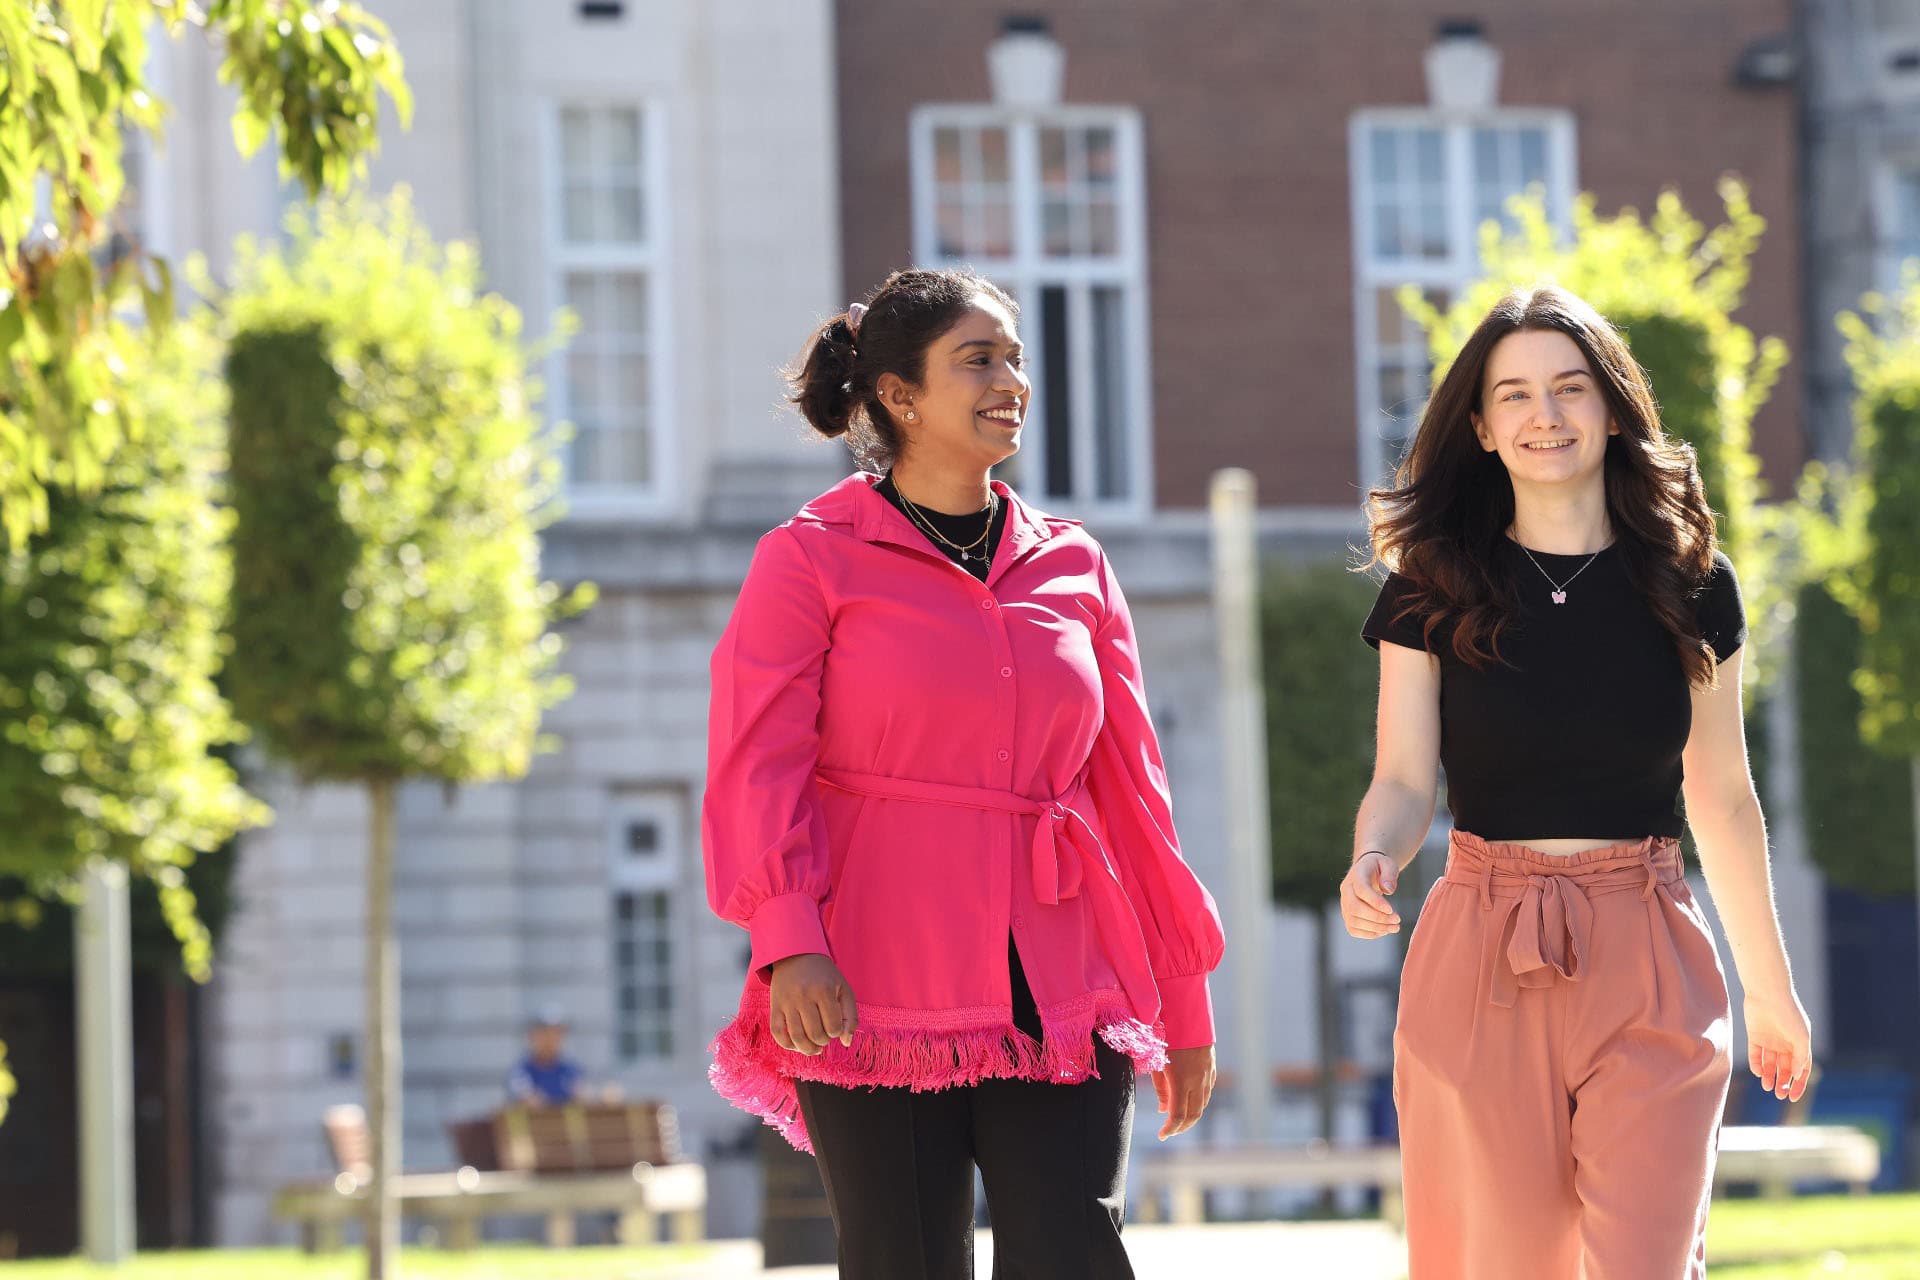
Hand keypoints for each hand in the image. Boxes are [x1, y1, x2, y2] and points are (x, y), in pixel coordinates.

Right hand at [768, 952, 857, 1054]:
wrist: (795, 955)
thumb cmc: (824, 975)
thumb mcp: (843, 988)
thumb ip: (850, 1015)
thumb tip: (846, 1042)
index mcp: (824, 990)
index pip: (834, 1027)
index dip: (837, 1032)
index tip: (835, 1026)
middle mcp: (804, 996)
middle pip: (816, 1035)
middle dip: (824, 1041)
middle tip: (825, 1036)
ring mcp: (787, 1002)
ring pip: (797, 1038)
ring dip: (808, 1049)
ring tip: (815, 1047)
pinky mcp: (775, 1006)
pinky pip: (778, 1033)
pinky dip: (788, 1045)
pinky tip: (797, 1045)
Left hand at [1150, 1045, 1215, 1140]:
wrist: (1186, 1013)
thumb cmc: (1165, 1036)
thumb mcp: (1157, 1062)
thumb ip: (1161, 1088)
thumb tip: (1163, 1109)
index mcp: (1181, 1081)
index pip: (1178, 1115)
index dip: (1170, 1129)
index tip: (1161, 1135)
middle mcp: (1197, 1081)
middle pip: (1193, 1115)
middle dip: (1180, 1127)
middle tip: (1169, 1132)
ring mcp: (1207, 1075)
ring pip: (1202, 1105)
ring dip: (1191, 1117)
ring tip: (1177, 1121)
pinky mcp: (1211, 1068)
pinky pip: (1207, 1092)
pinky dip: (1198, 1103)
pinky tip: (1189, 1102)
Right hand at [1340, 851, 1400, 939]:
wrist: (1368, 871)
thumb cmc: (1379, 867)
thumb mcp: (1388, 864)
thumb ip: (1389, 874)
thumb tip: (1388, 890)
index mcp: (1356, 875)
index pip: (1361, 890)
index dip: (1375, 902)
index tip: (1391, 910)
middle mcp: (1346, 890)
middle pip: (1355, 908)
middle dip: (1378, 918)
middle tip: (1397, 920)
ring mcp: (1344, 904)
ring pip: (1354, 921)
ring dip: (1376, 928)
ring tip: (1395, 927)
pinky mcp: (1347, 916)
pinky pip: (1354, 930)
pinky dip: (1370, 934)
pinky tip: (1384, 930)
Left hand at [1744, 985, 1811, 1101]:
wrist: (1768, 994)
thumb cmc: (1789, 1014)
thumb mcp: (1801, 1038)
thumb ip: (1801, 1058)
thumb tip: (1796, 1076)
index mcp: (1800, 1045)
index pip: (1801, 1069)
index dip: (1799, 1084)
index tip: (1793, 1097)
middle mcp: (1785, 1044)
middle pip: (1785, 1069)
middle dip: (1783, 1083)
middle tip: (1779, 1094)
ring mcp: (1769, 1040)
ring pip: (1769, 1064)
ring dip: (1769, 1076)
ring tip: (1767, 1087)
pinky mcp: (1754, 1036)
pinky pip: (1755, 1055)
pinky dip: (1756, 1065)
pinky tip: (1759, 1073)